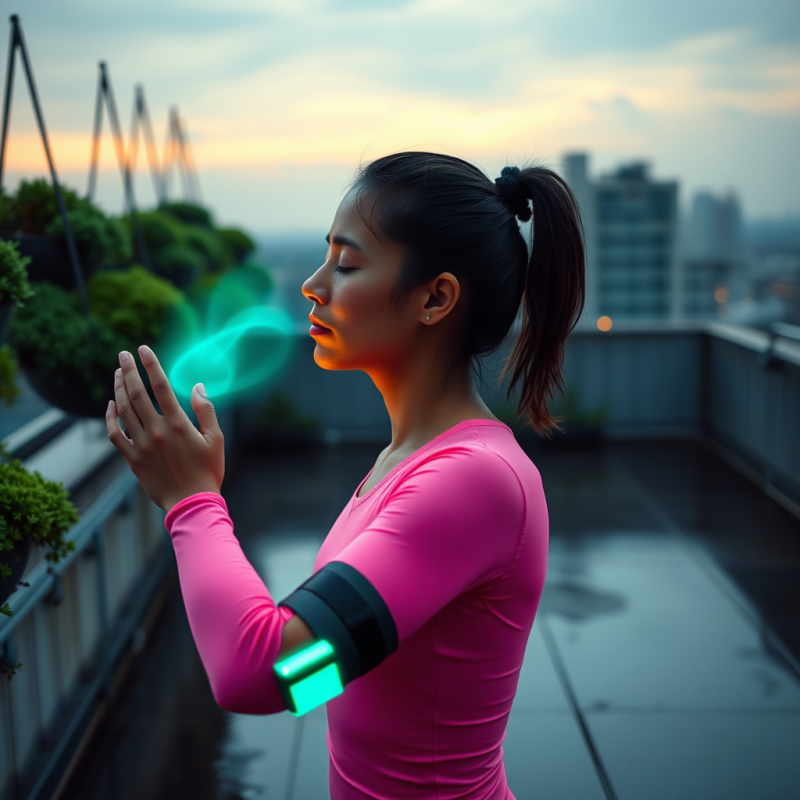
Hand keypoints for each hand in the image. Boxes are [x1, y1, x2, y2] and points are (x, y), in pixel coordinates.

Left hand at [105, 345, 224, 512]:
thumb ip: (207, 410)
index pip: (160, 386)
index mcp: (178, 423)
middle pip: (137, 393)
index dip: (150, 365)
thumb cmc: (208, 471)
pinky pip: (114, 434)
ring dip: (119, 388)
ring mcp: (141, 445)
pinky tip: (112, 404)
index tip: (143, 349)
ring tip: (118, 373)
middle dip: (129, 370)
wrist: (191, 503)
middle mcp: (157, 431)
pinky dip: (110, 417)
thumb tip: (198, 386)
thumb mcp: (216, 439)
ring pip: (124, 409)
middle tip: (123, 354)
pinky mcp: (132, 459)